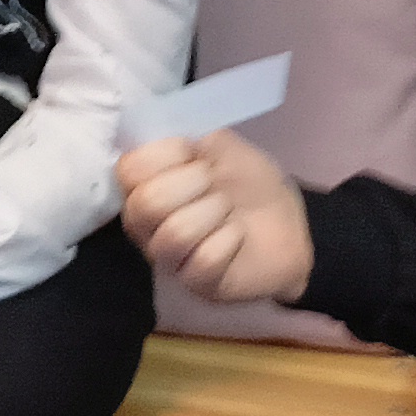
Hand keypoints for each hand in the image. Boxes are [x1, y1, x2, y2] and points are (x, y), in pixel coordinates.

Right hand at [118, 126, 311, 305]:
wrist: (288, 225)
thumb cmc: (248, 184)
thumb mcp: (224, 146)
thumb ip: (192, 135)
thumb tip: (166, 131)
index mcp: (145, 185)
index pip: (127, 169)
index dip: (164, 155)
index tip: (194, 153)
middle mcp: (146, 224)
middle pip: (145, 205)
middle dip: (192, 183)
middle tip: (214, 184)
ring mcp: (168, 258)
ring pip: (174, 234)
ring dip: (214, 212)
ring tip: (228, 211)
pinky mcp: (195, 284)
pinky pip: (205, 259)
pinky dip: (230, 240)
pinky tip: (238, 237)